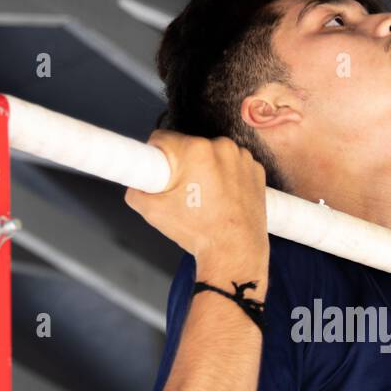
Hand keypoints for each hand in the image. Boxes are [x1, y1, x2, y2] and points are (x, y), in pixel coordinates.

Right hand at [123, 130, 269, 273]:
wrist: (235, 251)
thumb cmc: (198, 231)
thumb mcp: (153, 211)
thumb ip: (135, 190)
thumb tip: (135, 183)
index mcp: (195, 150)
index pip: (162, 138)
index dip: (156, 156)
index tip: (159, 170)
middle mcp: (221, 147)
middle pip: (189, 147)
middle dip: (183, 166)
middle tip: (184, 194)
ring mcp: (242, 157)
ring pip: (213, 155)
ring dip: (206, 169)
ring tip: (206, 199)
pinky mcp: (256, 169)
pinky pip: (233, 165)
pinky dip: (227, 177)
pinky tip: (224, 198)